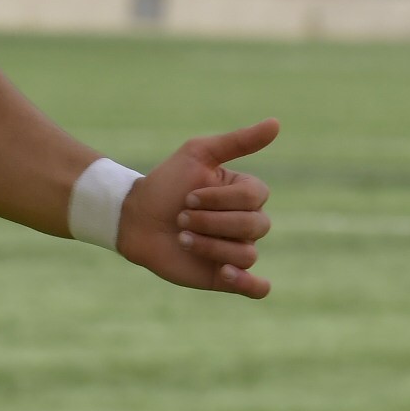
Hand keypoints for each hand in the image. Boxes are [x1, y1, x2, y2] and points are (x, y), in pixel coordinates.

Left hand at [117, 120, 276, 298]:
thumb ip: (238, 142)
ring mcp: (236, 250)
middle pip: (256, 226)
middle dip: (213, 222)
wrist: (133, 218)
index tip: (189, 195)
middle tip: (181, 217)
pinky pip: (255, 288)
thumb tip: (277, 122)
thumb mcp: (198, 154)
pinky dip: (250, 284)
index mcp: (245, 195)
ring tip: (181, 239)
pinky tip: (228, 274)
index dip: (220, 198)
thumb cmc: (165, 184)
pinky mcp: (224, 276)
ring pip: (248, 253)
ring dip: (211, 246)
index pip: (255, 197)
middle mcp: (246, 223)